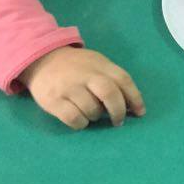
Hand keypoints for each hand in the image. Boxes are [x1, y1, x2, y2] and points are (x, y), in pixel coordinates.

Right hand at [18, 46, 144, 130]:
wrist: (43, 59)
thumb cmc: (76, 66)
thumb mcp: (96, 64)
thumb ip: (112, 78)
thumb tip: (131, 103)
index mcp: (100, 65)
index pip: (123, 79)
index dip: (135, 97)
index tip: (140, 112)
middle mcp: (86, 75)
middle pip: (109, 93)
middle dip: (118, 111)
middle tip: (119, 121)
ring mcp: (69, 88)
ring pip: (92, 110)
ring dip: (97, 117)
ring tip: (93, 113)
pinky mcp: (54, 101)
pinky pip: (74, 118)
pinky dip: (81, 123)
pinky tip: (81, 119)